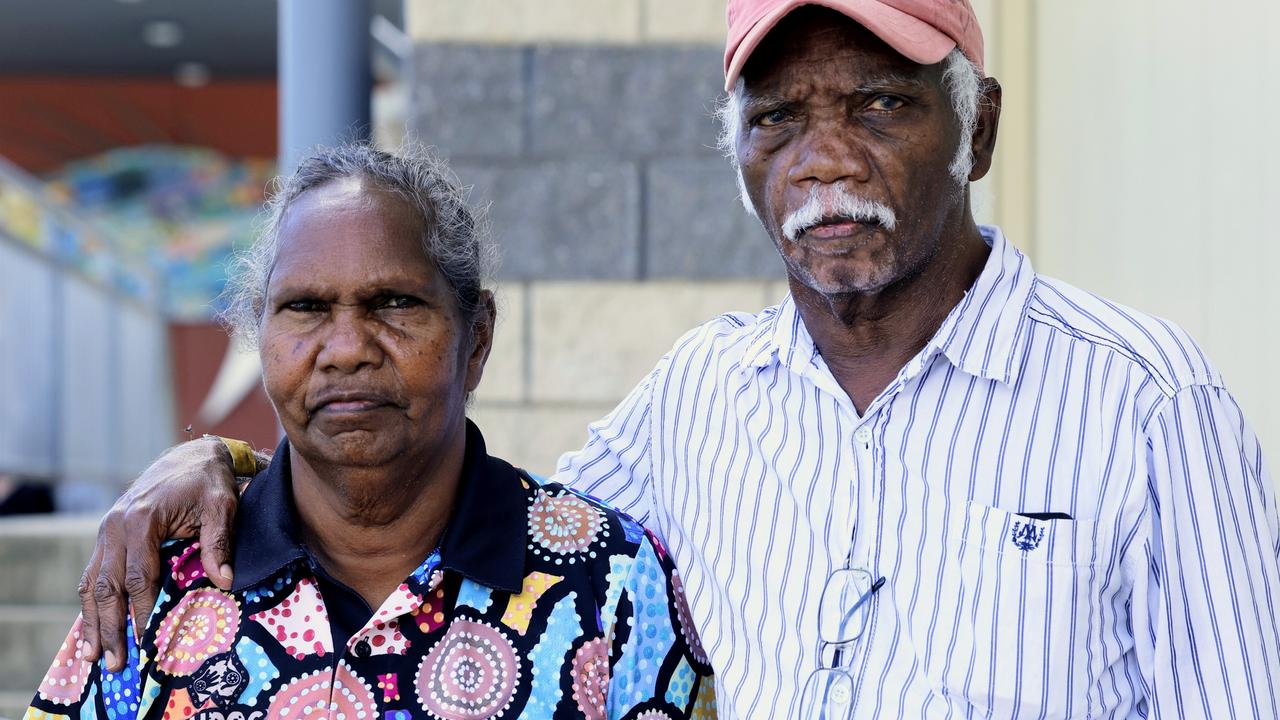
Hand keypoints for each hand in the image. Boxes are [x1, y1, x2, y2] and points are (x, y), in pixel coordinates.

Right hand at [79, 437, 244, 671]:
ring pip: (92, 584)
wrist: (190, 457)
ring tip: (94, 656)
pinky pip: (93, 574)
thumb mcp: (221, 506)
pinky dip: (91, 603)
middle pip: (107, 586)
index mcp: (142, 519)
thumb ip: (219, 543)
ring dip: (92, 622)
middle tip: (114, 662)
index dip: (142, 610)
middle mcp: (115, 527)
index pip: (139, 576)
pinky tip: (91, 628)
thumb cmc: (208, 482)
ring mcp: (106, 531)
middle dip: (110, 627)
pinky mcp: (107, 536)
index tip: (147, 641)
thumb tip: (224, 582)